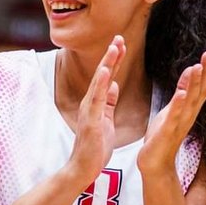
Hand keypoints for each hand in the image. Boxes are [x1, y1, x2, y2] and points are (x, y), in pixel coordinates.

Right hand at [66, 35, 125, 184]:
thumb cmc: (95, 147)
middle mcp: (91, 102)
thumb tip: (115, 86)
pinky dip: (102, 83)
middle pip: (103, 74)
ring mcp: (90, 110)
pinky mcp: (92, 119)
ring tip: (115, 47)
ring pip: (100, 82)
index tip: (122, 44)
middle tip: (120, 37)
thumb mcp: (106, 120)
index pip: (108, 77)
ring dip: (107, 63)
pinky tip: (107, 70)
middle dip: (112, 55)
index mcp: (96, 103)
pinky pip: (97, 98)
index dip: (115, 60)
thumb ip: (109, 102)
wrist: (83, 168)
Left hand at [137, 51, 205, 175]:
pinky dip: (178, 105)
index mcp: (189, 109)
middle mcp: (188, 115)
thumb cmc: (163, 136)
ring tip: (197, 67)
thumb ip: (182, 94)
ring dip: (194, 85)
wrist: (155, 164)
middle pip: (201, 91)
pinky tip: (181, 94)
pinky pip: (174, 117)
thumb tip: (189, 75)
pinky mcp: (167, 132)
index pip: (203, 88)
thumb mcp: (172, 110)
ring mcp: (179, 123)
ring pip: (189, 101)